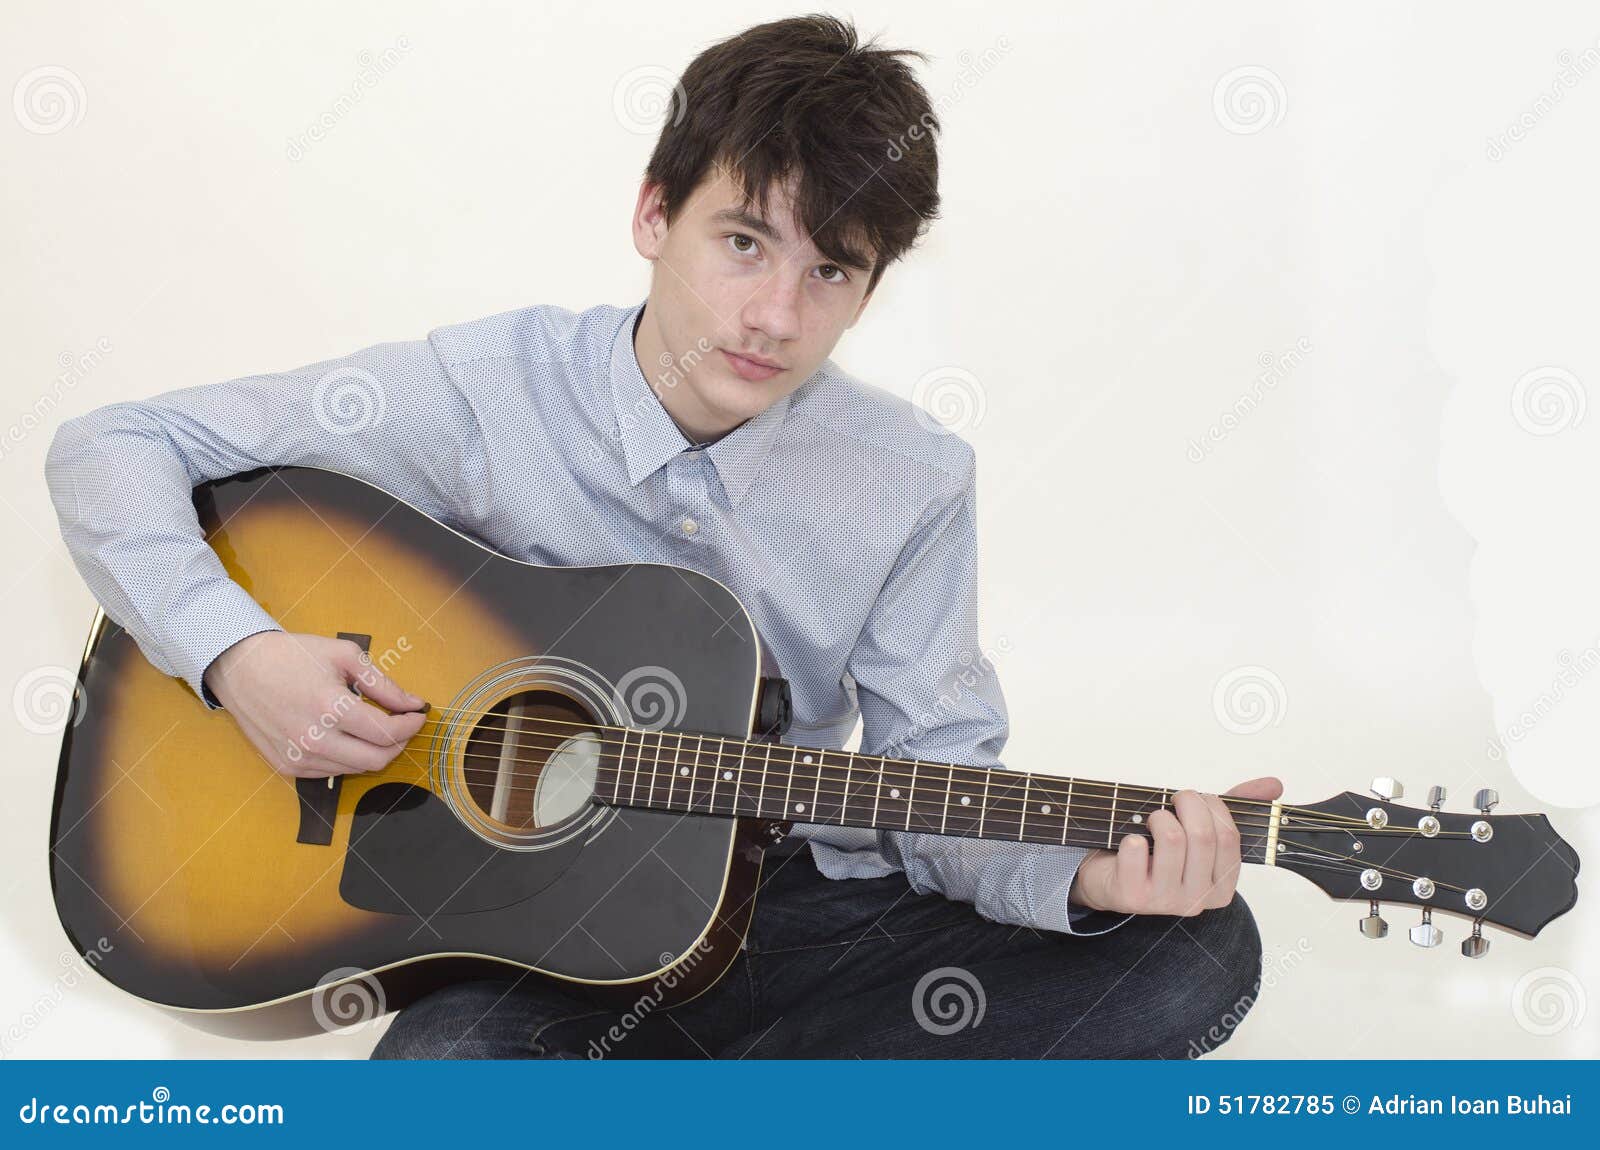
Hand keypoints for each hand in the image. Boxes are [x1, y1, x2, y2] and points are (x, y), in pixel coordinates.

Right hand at [203, 631, 428, 778]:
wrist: (240, 668)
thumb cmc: (293, 656)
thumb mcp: (344, 655)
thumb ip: (382, 684)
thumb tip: (413, 703)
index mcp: (330, 707)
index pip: (386, 732)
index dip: (411, 725)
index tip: (419, 714)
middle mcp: (314, 739)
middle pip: (377, 759)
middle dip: (399, 743)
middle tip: (403, 725)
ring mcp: (299, 757)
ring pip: (356, 769)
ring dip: (375, 752)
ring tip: (376, 728)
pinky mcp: (288, 767)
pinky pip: (333, 772)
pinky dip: (350, 758)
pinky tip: (348, 737)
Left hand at [1067, 777, 1283, 916]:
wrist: (1111, 878)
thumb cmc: (1159, 852)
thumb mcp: (1200, 830)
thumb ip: (1236, 807)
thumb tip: (1274, 785)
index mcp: (1221, 885)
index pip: (1229, 836)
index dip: (1213, 806)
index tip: (1200, 798)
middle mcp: (1198, 899)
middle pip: (1201, 835)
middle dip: (1186, 803)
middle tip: (1174, 799)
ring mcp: (1165, 901)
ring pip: (1171, 838)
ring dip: (1158, 816)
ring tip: (1152, 819)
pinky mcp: (1132, 897)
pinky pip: (1135, 851)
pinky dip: (1131, 837)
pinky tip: (1130, 842)